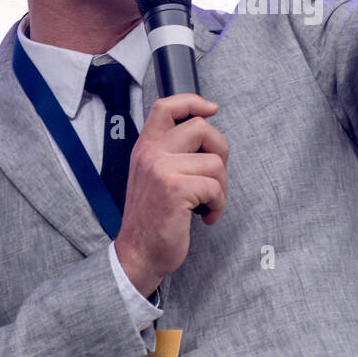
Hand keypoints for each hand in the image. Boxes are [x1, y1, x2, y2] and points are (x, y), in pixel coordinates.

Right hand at [113, 94, 228, 295]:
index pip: (166, 107)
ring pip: (215, 162)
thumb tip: (205, 133)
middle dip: (220, 152)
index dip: (192, 102)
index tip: (211, 109)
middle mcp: (150, 154)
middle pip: (202, 128)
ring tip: (207, 204)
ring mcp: (161, 169)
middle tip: (214, 179)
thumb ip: (170, 154)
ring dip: (220, 187)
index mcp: (145, 148)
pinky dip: (218, 205)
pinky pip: (215, 187)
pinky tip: (206, 217)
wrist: (137, 255)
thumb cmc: (152, 219)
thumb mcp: (152, 177)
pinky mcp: (175, 189)